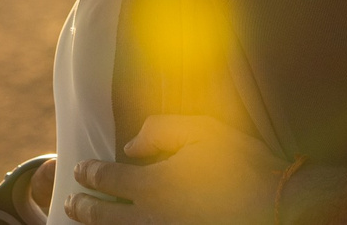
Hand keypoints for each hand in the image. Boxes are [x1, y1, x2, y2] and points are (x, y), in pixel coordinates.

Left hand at [67, 117, 282, 224]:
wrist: (277, 207)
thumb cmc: (242, 165)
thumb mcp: (203, 131)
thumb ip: (161, 130)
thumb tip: (131, 145)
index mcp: (153, 184)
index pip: (108, 178)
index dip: (89, 173)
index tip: (80, 170)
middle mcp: (151, 216)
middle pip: (103, 214)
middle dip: (83, 207)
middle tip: (70, 202)